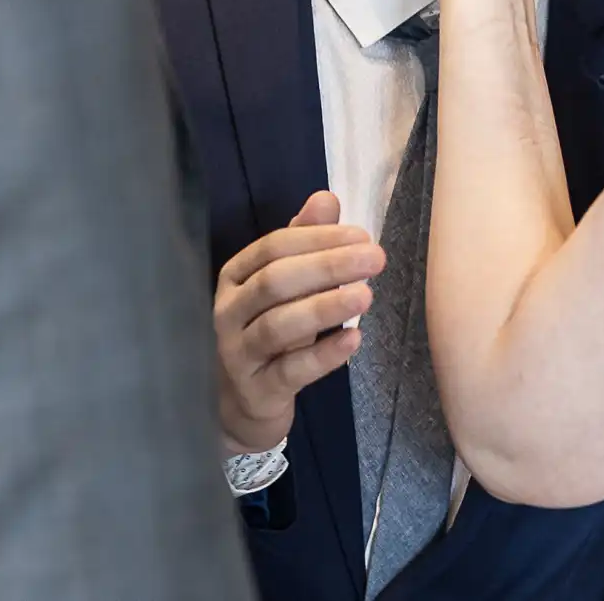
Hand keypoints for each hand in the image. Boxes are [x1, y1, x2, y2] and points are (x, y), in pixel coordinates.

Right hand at [215, 191, 384, 453]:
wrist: (241, 406)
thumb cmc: (269, 334)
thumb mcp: (284, 286)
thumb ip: (303, 241)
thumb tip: (325, 198)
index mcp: (236, 278)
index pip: (273, 247)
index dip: (318, 238)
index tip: (362, 236)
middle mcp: (228, 312)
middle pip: (275, 282)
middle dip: (328, 266)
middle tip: (375, 258)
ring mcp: (237, 354)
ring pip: (278, 326)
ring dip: (325, 307)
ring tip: (366, 296)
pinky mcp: (255, 392)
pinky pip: (289, 371)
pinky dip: (322, 355)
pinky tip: (353, 340)